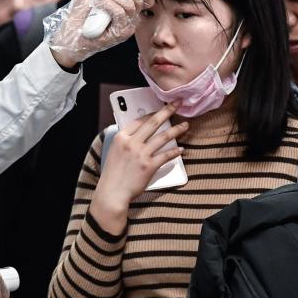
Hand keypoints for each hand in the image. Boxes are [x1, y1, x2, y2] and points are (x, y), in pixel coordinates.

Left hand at [48, 0, 155, 66]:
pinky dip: (108, 4)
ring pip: (129, 6)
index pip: (146, 0)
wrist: (68, 31)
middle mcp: (130, 20)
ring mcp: (125, 28)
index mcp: (128, 10)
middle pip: (138, 0)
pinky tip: (98, 4)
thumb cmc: (80, 12)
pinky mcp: (118, 35)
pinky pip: (120, 13)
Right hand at [91, 104, 186, 233]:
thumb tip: (139, 135)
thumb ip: (126, 142)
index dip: (152, 113)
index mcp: (121, 138)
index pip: (139, 120)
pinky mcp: (149, 166)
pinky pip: (166, 155)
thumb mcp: (115, 152)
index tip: (160, 109)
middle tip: (177, 104)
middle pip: (153, 123)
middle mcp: (131, 143)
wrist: (112, 192)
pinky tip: (181, 149)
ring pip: (163, 137)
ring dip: (176, 130)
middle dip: (167, 111)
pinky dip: (175, 151)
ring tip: (185, 125)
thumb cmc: (113, 175)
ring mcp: (141, 154)